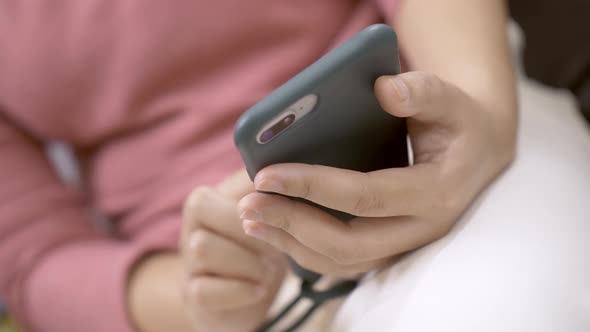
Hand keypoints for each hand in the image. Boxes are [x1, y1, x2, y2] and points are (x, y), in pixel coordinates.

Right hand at [181, 174, 286, 331]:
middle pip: (200, 225)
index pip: (203, 199)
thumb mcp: (265, 206)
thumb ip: (268, 181)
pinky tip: (259, 287)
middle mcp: (188, 233)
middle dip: (246, 236)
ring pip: (201, 252)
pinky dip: (239, 290)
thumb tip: (284, 149)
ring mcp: (188, 267)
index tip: (272, 212)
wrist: (247, 288)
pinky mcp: (195, 298)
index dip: (241, 207)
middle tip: (275, 245)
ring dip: (246, 263)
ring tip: (270, 269)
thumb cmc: (260, 240)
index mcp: (203, 204)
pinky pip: (204, 291)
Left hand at [237, 71, 515, 276]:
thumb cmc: (458, 124)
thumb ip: (422, 91)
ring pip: (341, 261)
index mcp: (436, 192)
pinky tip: (273, 229)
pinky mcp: (389, 249)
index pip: (365, 197)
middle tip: (248, 203)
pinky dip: (302, 249)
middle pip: (349, 242)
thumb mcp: (450, 100)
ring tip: (250, 218)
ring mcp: (404, 245)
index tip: (266, 174)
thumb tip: (383, 89)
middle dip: (293, 224)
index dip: (313, 186)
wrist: (476, 155)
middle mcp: (421, 229)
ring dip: (290, 243)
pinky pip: (341, 262)